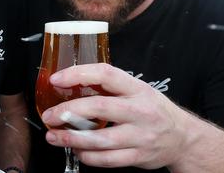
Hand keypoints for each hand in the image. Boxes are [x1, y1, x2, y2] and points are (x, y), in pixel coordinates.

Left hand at [40, 63, 187, 169]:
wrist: (183, 138)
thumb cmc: (153, 110)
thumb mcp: (137, 90)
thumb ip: (108, 87)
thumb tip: (68, 83)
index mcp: (137, 89)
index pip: (106, 74)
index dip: (78, 74)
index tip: (56, 79)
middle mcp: (140, 111)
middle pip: (99, 107)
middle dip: (68, 112)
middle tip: (50, 116)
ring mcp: (141, 136)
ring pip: (101, 139)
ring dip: (72, 139)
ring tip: (55, 137)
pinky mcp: (139, 156)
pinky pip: (108, 160)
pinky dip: (88, 157)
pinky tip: (77, 151)